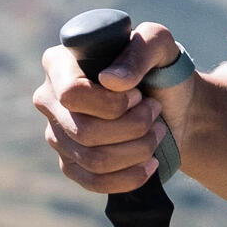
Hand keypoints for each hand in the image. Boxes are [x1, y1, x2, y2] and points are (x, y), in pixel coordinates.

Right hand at [35, 21, 190, 194]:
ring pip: (93, 159)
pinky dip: (130, 176)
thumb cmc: (163, 69)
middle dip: (134, 126)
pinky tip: (150, 163)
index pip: (72, 94)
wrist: (177, 107)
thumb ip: (141, 49)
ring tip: (157, 131)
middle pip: (85, 131)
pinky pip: (93, 182)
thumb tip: (110, 81)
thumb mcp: (160, 44)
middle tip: (154, 111)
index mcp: (60, 64)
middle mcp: (49, 99)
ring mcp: (57, 133)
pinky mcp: (71, 163)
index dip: (111, 102)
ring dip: (138, 148)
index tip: (138, 95)